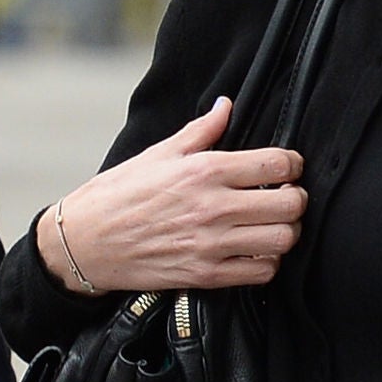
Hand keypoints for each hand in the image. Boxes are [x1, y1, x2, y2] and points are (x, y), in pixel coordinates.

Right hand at [37, 99, 305, 292]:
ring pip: (282, 239)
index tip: (288, 167)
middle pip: (289, 204)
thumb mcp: (158, 154)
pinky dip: (268, 261)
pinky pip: (261, 272)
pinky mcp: (206, 275)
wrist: (85, 242)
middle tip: (286, 196)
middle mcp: (212, 207)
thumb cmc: (118, 195)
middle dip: (296, 198)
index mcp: (204, 171)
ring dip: (286, 231)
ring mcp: (211, 244)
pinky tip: (256, 249)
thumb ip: (200, 131)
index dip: (293, 164)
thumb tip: (225, 106)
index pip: (277, 163)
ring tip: (273, 225)